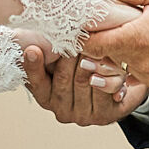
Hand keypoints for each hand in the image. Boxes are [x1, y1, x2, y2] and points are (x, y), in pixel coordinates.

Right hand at [23, 43, 147, 126]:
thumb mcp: (61, 62)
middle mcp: (62, 110)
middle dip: (70, 52)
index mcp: (46, 97)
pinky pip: (103, 89)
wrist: (115, 86)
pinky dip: (106, 71)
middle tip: (75, 33)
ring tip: (93, 40)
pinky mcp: (103, 115)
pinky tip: (107, 57)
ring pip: (84, 81)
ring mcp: (82, 115)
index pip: (36, 83)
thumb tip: (32, 36)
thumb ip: (49, 53)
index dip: (33, 67)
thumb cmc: (82, 70)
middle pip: (63, 77)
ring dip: (89, 58)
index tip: (32, 50)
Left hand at [81, 0, 148, 92]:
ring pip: (121, 66)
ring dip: (121, 52)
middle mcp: (144, 63)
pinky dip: (137, 62)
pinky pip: (138, 75)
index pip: (94, 44)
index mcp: (140, 38)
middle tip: (110, 23)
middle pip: (105, 55)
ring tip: (135, 33)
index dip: (85, 35)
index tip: (84, 24)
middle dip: (103, 40)